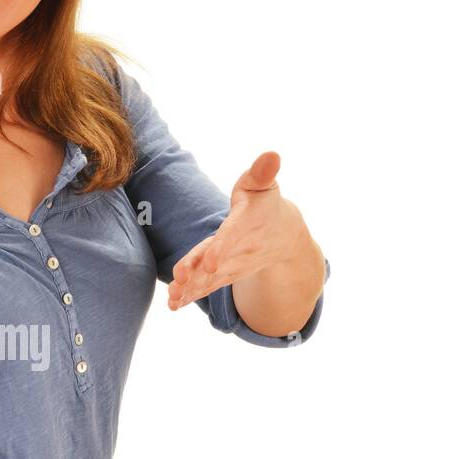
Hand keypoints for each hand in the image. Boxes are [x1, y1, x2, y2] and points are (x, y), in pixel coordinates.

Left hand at [167, 151, 304, 308]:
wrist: (285, 236)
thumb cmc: (265, 203)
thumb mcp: (264, 185)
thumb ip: (262, 172)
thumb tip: (272, 154)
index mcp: (246, 223)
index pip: (232, 236)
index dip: (222, 248)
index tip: (210, 262)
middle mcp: (240, 249)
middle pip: (218, 262)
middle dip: (200, 273)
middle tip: (180, 280)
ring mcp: (234, 264)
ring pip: (212, 279)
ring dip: (193, 289)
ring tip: (174, 298)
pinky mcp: (227, 274)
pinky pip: (209, 287)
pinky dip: (192, 296)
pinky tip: (174, 304)